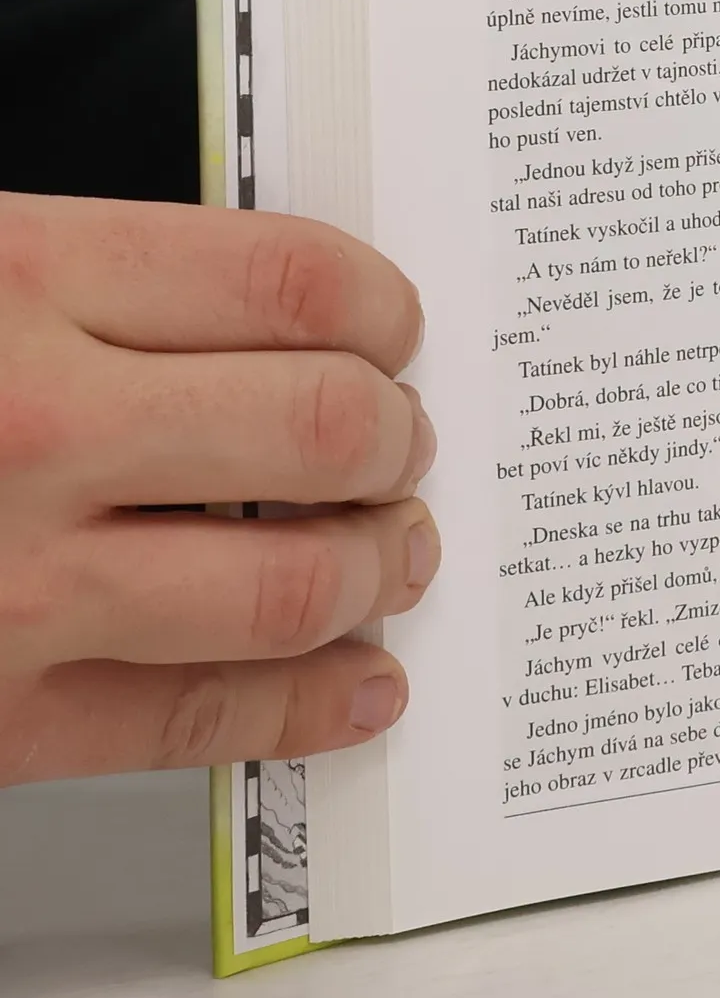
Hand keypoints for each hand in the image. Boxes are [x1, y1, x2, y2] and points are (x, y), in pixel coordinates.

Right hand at [0, 192, 439, 785]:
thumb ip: (88, 284)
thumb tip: (277, 315)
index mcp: (13, 277)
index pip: (289, 282)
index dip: (381, 308)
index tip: (397, 329)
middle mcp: (33, 426)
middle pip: (322, 425)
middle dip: (395, 438)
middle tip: (403, 441)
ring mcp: (18, 586)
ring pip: (293, 582)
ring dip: (381, 568)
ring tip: (396, 552)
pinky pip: (201, 720)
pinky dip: (311, 708)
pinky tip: (360, 686)